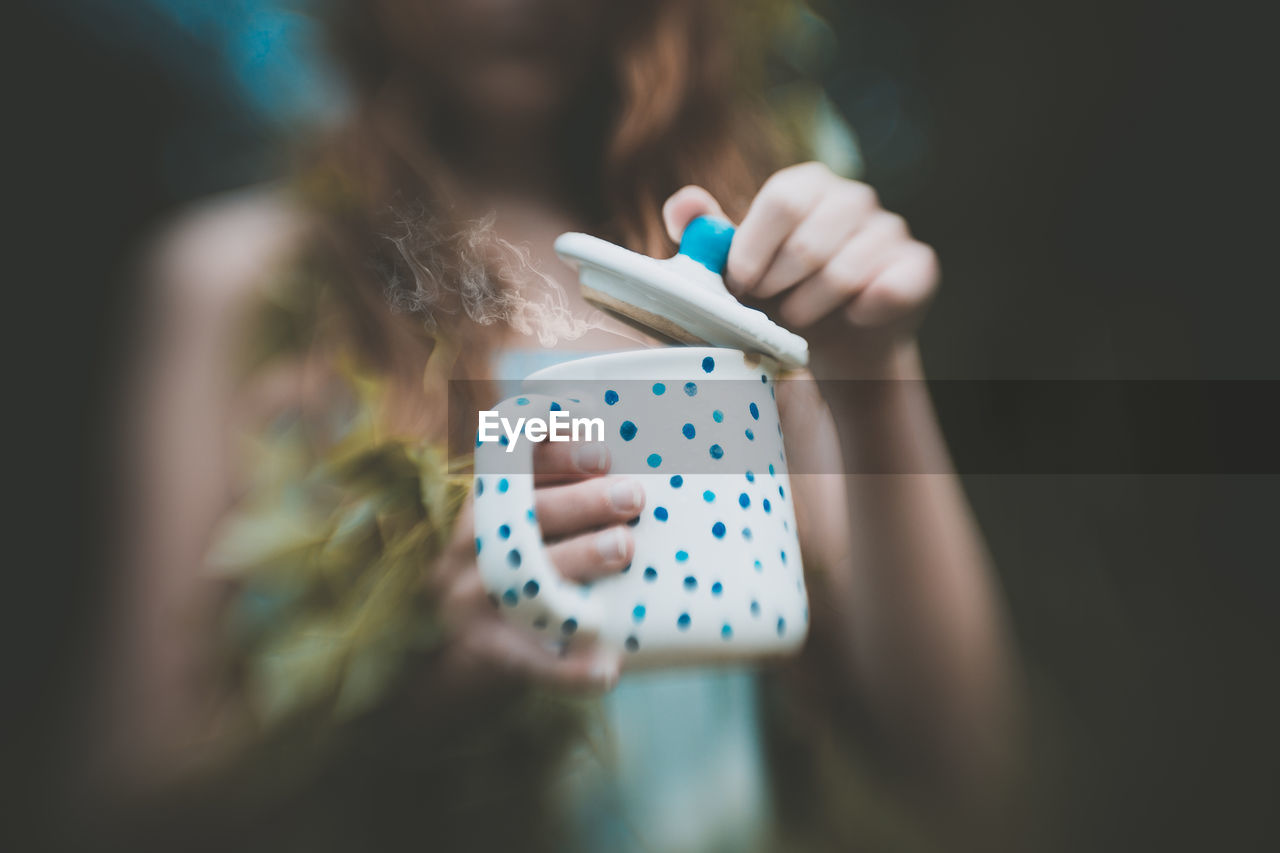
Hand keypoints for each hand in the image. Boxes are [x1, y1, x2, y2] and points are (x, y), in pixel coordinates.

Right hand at [424, 440, 639, 695]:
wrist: (479, 646)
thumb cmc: (530, 565)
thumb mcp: (533, 523)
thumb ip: (568, 495)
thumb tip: (637, 471)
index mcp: (484, 505)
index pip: (513, 464)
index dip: (557, 452)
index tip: (603, 452)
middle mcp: (470, 548)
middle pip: (525, 515)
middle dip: (583, 501)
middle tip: (633, 496)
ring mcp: (470, 601)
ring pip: (524, 575)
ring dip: (577, 556)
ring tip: (624, 548)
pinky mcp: (487, 650)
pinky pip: (530, 662)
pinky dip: (569, 670)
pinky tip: (607, 670)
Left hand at [663, 162, 939, 375]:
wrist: (832, 336)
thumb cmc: (776, 291)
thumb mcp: (735, 264)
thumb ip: (706, 234)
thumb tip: (681, 206)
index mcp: (805, 184)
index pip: (782, 200)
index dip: (754, 250)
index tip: (740, 285)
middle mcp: (852, 197)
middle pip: (809, 243)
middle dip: (778, 288)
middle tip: (769, 307)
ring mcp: (889, 229)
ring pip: (845, 273)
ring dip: (811, 308)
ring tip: (799, 317)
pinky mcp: (917, 265)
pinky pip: (892, 288)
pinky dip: (864, 311)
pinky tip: (852, 317)